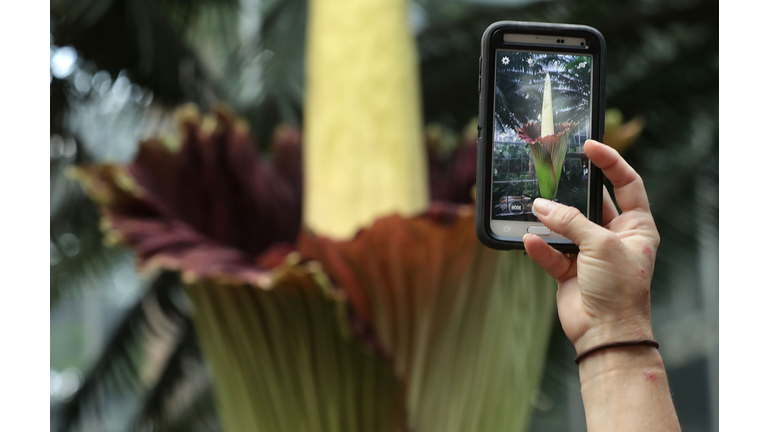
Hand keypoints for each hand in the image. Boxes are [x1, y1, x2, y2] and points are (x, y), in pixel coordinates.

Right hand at [523, 140, 659, 353]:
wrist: (605, 333)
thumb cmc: (619, 289)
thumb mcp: (600, 245)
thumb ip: (570, 222)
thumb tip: (541, 206)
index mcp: (636, 227)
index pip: (627, 183)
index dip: (611, 162)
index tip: (590, 146)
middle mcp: (614, 237)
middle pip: (591, 204)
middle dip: (571, 191)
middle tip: (553, 171)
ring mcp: (590, 253)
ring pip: (566, 226)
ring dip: (550, 220)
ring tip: (534, 207)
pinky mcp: (569, 270)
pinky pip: (551, 251)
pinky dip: (539, 246)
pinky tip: (528, 239)